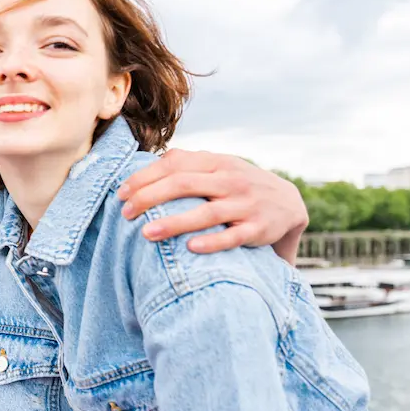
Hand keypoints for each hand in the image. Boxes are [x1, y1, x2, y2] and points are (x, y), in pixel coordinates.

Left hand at [117, 149, 308, 263]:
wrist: (288, 203)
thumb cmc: (236, 186)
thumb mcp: (216, 168)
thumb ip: (186, 165)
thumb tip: (145, 165)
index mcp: (215, 162)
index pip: (174, 164)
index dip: (145, 177)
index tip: (121, 193)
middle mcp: (230, 180)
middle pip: (184, 184)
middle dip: (150, 198)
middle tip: (126, 213)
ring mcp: (245, 204)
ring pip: (207, 212)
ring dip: (174, 223)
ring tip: (146, 233)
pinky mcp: (258, 229)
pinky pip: (233, 236)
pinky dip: (212, 242)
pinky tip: (190, 248)